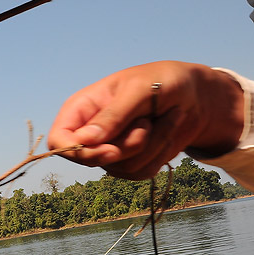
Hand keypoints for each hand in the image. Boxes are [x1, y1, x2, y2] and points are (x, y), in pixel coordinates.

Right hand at [48, 61, 244, 179]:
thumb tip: (85, 141)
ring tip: (165, 118)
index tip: (110, 150)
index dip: (78, 152)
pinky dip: (160, 154)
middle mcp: (90, 133)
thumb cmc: (163, 81)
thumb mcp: (139, 89)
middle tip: (146, 122)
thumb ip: (112, 115)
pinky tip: (168, 130)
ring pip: (120, 169)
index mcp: (80, 110)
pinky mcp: (131, 163)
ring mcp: (109, 150)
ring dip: (151, 146)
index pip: (59, 141)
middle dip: (126, 146)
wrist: (194, 94)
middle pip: (91, 160)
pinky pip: (139, 173)